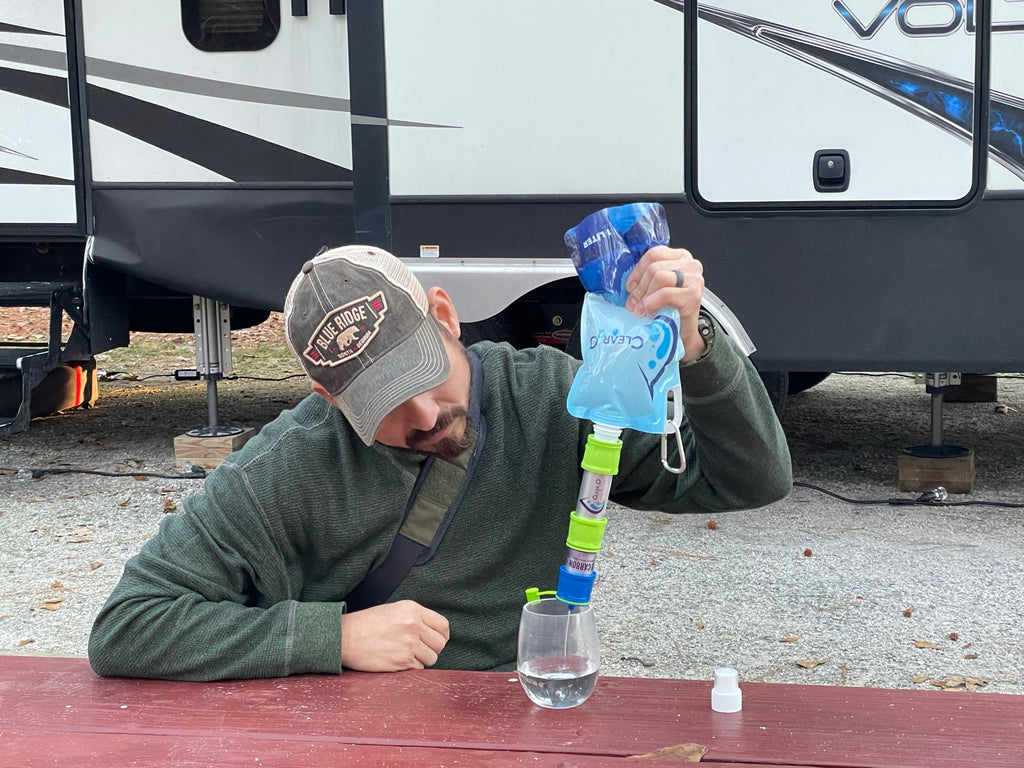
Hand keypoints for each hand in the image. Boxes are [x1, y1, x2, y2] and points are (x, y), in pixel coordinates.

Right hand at [341, 600, 449, 671]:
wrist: (345, 637)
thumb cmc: (367, 623)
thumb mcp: (395, 610)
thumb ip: (416, 618)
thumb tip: (435, 632)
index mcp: (413, 609)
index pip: (442, 626)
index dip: (441, 635)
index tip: (435, 640)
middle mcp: (413, 625)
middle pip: (440, 644)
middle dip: (432, 649)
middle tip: (419, 650)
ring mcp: (408, 644)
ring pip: (431, 658)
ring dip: (421, 659)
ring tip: (405, 654)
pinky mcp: (402, 661)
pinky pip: (418, 668)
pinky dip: (411, 667)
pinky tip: (397, 660)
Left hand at [624, 245, 705, 362]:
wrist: (684, 332)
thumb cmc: (670, 310)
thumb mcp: (657, 288)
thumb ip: (647, 278)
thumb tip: (629, 283)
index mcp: (680, 257)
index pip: (654, 254)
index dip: (638, 271)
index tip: (630, 286)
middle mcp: (690, 265)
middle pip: (655, 267)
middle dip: (639, 287)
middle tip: (633, 303)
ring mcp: (694, 279)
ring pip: (659, 277)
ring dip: (645, 296)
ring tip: (641, 309)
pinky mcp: (693, 295)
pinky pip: (665, 293)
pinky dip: (653, 303)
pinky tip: (650, 312)